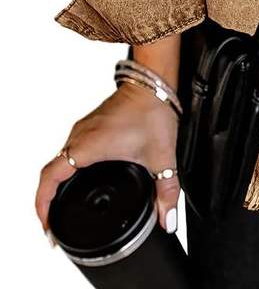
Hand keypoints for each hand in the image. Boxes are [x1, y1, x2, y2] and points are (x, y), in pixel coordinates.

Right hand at [35, 82, 180, 241]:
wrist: (154, 82)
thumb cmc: (153, 110)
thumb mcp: (161, 157)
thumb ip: (167, 191)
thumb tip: (168, 218)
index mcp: (89, 146)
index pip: (50, 178)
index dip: (43, 204)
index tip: (47, 224)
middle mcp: (80, 136)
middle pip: (50, 171)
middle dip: (47, 199)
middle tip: (53, 222)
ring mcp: (84, 129)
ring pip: (59, 159)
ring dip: (57, 182)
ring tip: (62, 204)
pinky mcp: (91, 124)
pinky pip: (70, 149)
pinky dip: (68, 168)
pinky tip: (79, 178)